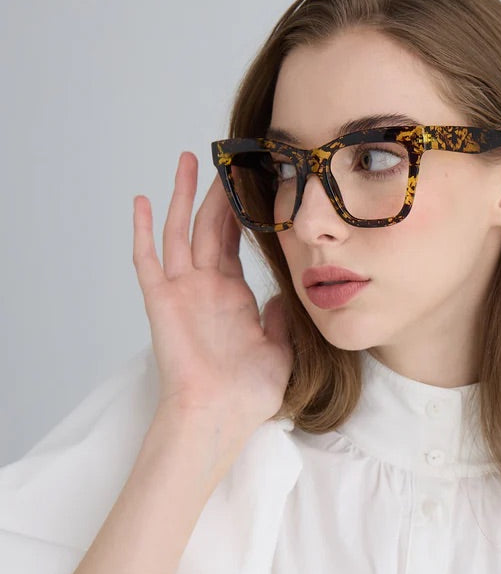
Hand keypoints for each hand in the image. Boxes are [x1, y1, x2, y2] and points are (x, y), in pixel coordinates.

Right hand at [132, 151, 293, 464]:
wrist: (222, 415)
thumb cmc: (248, 392)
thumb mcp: (280, 347)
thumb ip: (280, 317)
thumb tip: (284, 293)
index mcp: (233, 295)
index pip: (235, 241)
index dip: (241, 211)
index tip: (249, 182)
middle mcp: (206, 286)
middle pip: (210, 226)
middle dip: (215, 192)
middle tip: (223, 158)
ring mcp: (182, 291)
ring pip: (181, 231)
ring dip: (183, 195)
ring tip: (189, 160)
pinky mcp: (161, 300)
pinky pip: (148, 259)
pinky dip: (143, 229)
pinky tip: (143, 199)